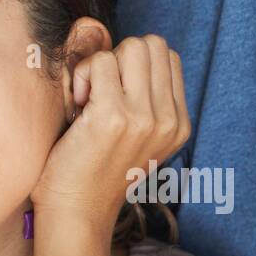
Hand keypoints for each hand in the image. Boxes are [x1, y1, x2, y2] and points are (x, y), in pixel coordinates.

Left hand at [29, 35, 190, 237]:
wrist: (76, 211)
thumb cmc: (95, 168)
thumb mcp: (138, 136)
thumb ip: (146, 99)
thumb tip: (128, 53)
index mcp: (179, 124)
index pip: (167, 56)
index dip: (134, 64)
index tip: (115, 93)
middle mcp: (169, 120)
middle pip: (151, 44)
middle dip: (120, 57)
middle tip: (101, 91)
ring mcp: (144, 118)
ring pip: (130, 46)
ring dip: (100, 64)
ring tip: (89, 98)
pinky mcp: (113, 116)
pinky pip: (100, 61)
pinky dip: (82, 75)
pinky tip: (78, 106)